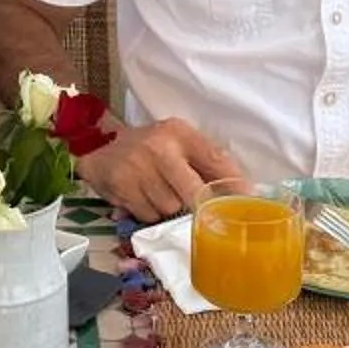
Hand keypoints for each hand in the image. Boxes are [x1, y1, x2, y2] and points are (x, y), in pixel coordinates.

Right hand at [79, 117, 243, 224]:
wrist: (101, 151)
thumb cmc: (150, 151)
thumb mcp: (179, 145)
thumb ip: (208, 163)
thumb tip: (245, 192)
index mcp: (180, 132)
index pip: (215, 159)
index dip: (234, 183)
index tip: (247, 201)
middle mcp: (159, 146)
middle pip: (194, 193)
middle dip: (199, 205)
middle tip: (201, 210)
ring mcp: (137, 166)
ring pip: (170, 207)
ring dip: (169, 209)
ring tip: (160, 195)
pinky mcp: (121, 185)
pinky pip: (149, 215)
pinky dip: (149, 213)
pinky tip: (143, 198)